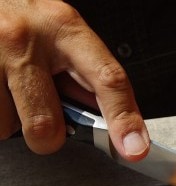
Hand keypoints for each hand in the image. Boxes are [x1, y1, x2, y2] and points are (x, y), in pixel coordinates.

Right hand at [0, 0, 148, 159]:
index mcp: (65, 28)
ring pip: (7, 126)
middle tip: (46, 118)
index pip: (106, 79)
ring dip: (13, 120)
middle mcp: (25, 39)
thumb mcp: (62, 33)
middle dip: (48, 135)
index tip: (134, 148)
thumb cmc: (26, 18)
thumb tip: (111, 120)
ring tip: (12, 91)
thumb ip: (85, 74)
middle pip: (46, 123)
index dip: (124, 119)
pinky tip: (0, 89)